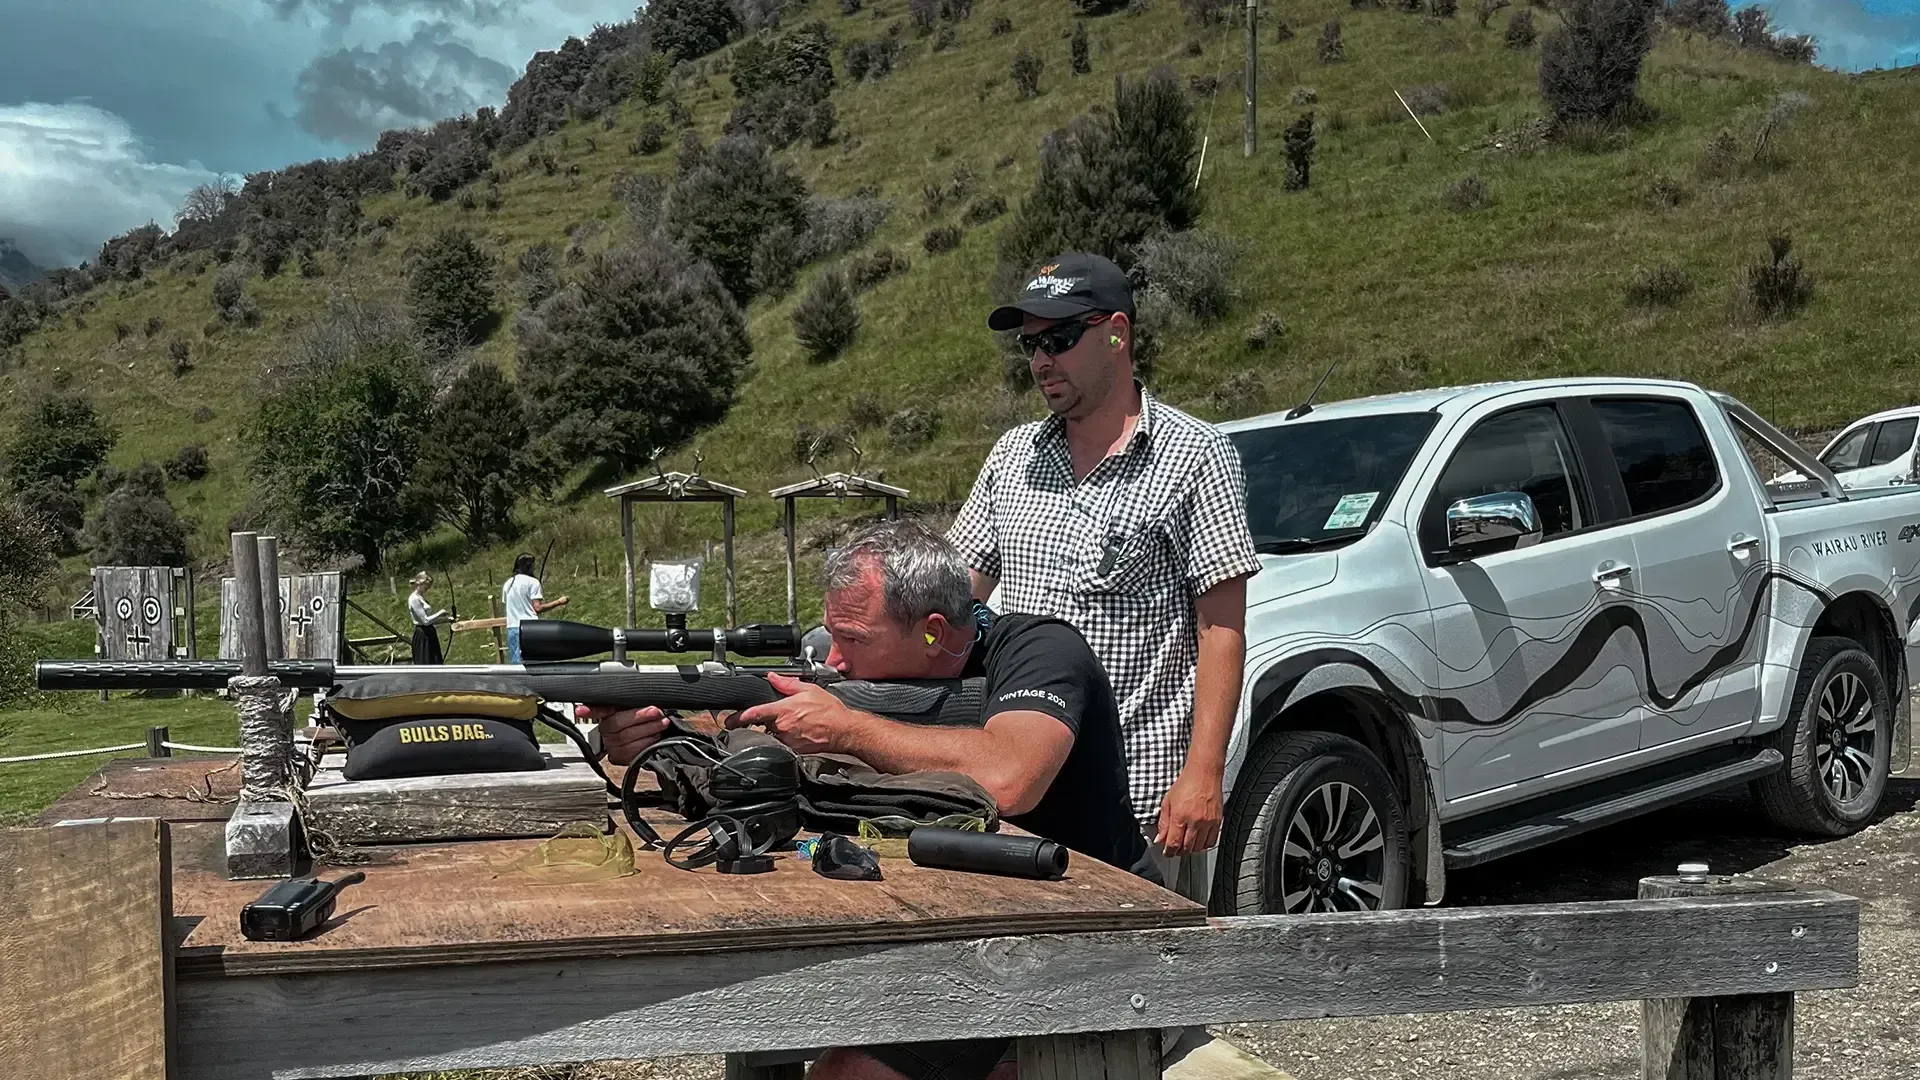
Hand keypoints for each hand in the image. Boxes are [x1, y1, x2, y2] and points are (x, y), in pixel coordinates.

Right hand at [579, 703, 669, 765]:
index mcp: (607, 713)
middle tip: (655, 712)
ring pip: (626, 738)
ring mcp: (611, 745)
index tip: (581, 710)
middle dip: (639, 717)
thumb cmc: (642, 719)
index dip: (588, 710)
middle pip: (616, 723)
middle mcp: (605, 730)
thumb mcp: (637, 706)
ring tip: (661, 724)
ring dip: (648, 730)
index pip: (595, 710)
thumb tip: (637, 699)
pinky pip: (632, 752)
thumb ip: (633, 700)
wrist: (648, 738)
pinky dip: (647, 743)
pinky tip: (655, 737)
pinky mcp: (620, 758)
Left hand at [730, 672, 854, 754]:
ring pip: (774, 734)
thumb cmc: (830, 711)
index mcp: (783, 711)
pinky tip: (803, 731)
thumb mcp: (809, 690)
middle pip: (764, 724)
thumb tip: (773, 677)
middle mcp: (782, 727)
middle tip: (783, 715)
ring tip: (798, 722)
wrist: (844, 730)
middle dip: (767, 720)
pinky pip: (785, 742)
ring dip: (779, 728)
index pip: (755, 714)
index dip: (739, 717)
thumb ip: (787, 684)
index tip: (729, 720)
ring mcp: (788, 740)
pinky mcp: (795, 749)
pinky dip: (789, 737)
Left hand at [1154, 763, 1223, 855]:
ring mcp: (1208, 822)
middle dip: (1179, 851)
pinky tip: (1198, 840)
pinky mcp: (1217, 821)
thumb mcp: (1167, 802)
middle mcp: (1195, 821)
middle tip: (1175, 848)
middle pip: (1187, 848)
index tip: (1167, 852)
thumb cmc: (1186, 784)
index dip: (1169, 852)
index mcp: (1180, 816)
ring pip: (1199, 847)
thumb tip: (1160, 839)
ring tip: (1185, 843)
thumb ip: (1163, 822)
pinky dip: (1204, 845)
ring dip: (1191, 849)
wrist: (1204, 774)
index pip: (1173, 843)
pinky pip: (1211, 841)